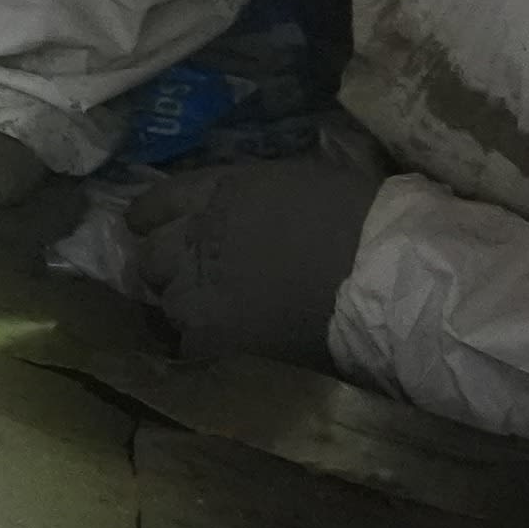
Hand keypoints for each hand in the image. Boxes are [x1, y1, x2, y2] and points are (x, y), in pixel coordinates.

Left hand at [128, 130, 389, 368]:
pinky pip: (188, 345)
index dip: (150, 217)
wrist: (380, 273)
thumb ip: (246, 197)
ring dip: (184, 306)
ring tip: (211, 315)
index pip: (156, 202)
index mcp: (218, 192)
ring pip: (167, 302)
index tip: (148, 228)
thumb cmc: (352, 216)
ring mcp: (202, 290)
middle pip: (151, 256)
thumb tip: (236, 210)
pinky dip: (201, 346)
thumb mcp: (289, 180)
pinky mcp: (217, 337)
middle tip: (189, 277)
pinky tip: (223, 346)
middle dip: (166, 266)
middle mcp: (196, 237)